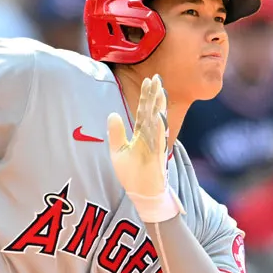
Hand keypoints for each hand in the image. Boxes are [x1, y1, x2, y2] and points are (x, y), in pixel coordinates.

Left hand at [106, 74, 177, 220]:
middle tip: (156, 78)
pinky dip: (159, 129)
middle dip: (154, 96)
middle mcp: (150, 137)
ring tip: (161, 92)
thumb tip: (112, 114)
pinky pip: (158, 141)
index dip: (146, 96)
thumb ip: (116, 134)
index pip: (144, 111)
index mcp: (142, 134)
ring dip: (159, 107)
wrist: (142, 194)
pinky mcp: (157, 157)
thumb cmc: (132, 174)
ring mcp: (155, 146)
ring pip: (158, 123)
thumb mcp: (118, 152)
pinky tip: (160, 116)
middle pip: (152, 112)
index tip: (148, 80)